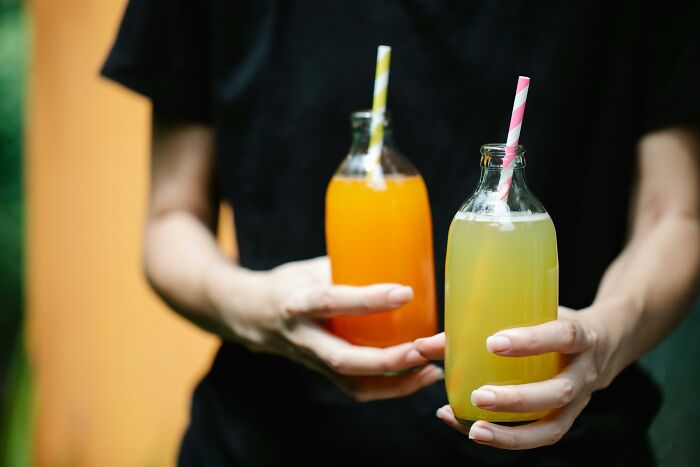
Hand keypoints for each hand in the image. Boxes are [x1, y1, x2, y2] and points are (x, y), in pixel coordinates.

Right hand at [209, 256, 442, 401]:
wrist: (247, 316)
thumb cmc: (287, 285)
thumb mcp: (310, 268)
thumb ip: (347, 268)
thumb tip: (400, 258)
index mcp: (297, 302)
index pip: (331, 301)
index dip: (367, 299)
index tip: (405, 292)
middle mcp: (303, 337)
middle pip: (344, 358)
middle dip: (387, 359)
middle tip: (423, 348)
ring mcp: (312, 360)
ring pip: (352, 382)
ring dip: (395, 382)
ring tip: (431, 369)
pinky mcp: (323, 372)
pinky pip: (356, 388)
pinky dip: (389, 387)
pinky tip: (418, 376)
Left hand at [415, 305, 618, 449]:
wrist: (605, 343)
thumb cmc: (553, 322)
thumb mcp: (531, 314)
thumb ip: (481, 325)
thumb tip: (422, 345)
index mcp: (580, 336)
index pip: (564, 336)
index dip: (532, 341)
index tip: (493, 343)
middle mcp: (584, 372)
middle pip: (558, 392)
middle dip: (517, 398)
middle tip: (477, 396)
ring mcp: (579, 401)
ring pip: (552, 427)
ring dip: (510, 431)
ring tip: (472, 429)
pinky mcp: (566, 420)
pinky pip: (539, 436)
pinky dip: (504, 437)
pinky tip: (469, 429)